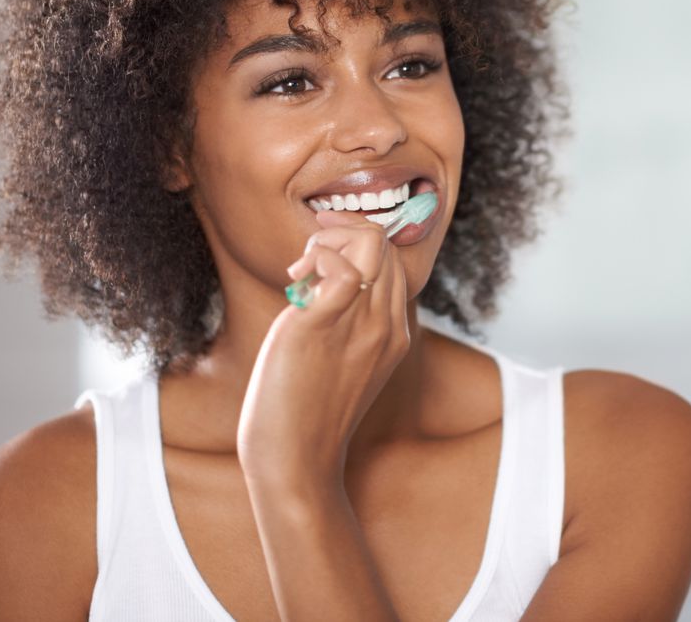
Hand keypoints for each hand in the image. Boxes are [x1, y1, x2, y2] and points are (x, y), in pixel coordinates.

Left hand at [236, 209, 410, 491]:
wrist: (296, 459)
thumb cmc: (307, 411)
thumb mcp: (343, 361)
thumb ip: (347, 324)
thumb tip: (323, 283)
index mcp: (395, 331)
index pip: (393, 259)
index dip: (358, 241)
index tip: (324, 250)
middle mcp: (387, 324)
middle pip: (384, 243)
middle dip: (342, 231)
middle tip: (308, 259)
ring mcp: (360, 325)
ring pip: (370, 242)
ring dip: (329, 240)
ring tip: (301, 270)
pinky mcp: (324, 325)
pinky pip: (338, 266)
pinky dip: (317, 257)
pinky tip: (296, 280)